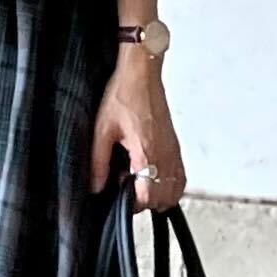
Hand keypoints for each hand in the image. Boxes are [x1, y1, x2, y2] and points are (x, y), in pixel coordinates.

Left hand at [89, 58, 187, 213]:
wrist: (142, 73)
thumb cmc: (123, 95)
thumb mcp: (102, 129)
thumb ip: (98, 162)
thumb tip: (96, 186)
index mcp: (147, 152)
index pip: (148, 197)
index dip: (132, 203)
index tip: (119, 194)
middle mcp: (165, 155)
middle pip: (165, 199)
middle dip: (145, 202)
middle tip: (127, 188)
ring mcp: (173, 151)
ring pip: (176, 190)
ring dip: (159, 195)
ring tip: (139, 183)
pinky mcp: (175, 146)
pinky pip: (180, 176)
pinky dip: (170, 184)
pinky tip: (152, 176)